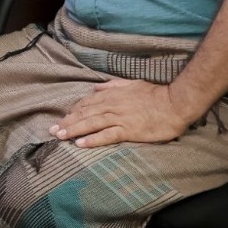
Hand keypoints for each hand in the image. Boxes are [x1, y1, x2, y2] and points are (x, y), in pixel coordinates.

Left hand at [50, 78, 192, 148]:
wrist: (176, 103)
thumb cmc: (156, 94)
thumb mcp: (132, 84)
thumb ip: (112, 85)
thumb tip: (96, 87)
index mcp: (112, 95)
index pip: (86, 103)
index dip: (73, 111)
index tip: (63, 118)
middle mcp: (112, 106)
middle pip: (84, 114)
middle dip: (67, 122)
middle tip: (52, 130)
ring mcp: (119, 118)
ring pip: (91, 124)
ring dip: (73, 130)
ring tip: (60, 136)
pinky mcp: (128, 130)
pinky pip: (106, 135)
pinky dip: (92, 140)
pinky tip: (80, 144)